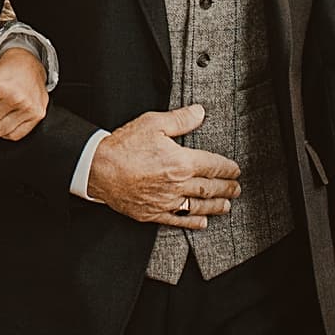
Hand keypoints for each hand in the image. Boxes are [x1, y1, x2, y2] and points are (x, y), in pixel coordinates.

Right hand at [84, 106, 241, 228]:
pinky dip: (193, 221)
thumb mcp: (152, 123)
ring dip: (216, 206)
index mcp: (180, 162)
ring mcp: (166, 201)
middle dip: (226, 188)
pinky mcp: (153, 212)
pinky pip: (178, 220)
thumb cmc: (123, 146)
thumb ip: (180, 119)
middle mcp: (177, 184)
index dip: (227, 168)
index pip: (212, 166)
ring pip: (198, 205)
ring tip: (226, 206)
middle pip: (209, 188)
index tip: (235, 169)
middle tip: (236, 188)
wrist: (98, 168)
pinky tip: (202, 222)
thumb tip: (199, 112)